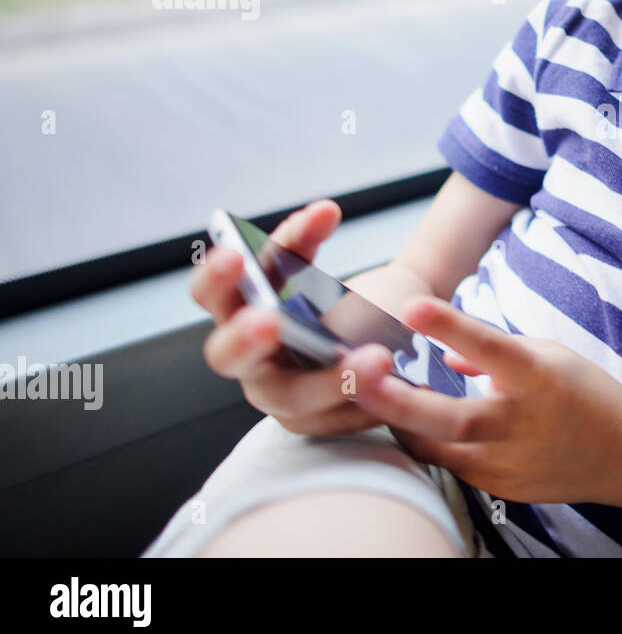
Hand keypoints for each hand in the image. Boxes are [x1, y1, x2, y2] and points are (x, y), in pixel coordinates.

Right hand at [193, 199, 380, 435]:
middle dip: (246, 338)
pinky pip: (340, 414)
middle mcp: (248, 358)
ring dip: (331, 379)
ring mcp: (280, 394)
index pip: (209, 293)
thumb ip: (307, 241)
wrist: (379, 329)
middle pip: (228, 356)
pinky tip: (400, 380)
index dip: (215, 277)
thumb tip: (323, 212)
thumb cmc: (326, 293)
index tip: (235, 254)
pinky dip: (368, 398)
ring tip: (378, 358)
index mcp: (233, 312)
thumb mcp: (311, 266)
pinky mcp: (317, 420)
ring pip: (292, 397)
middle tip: (270, 320)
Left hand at [342, 295, 621, 508]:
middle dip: (395, 399)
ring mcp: (510, 463)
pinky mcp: (500, 487)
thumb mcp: (549, 353)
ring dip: (399, 421)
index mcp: (539, 377)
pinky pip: (450, 464)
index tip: (412, 306)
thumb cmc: (584, 393)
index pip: (490, 347)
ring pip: (436, 447)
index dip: (450, 327)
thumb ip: (492, 351)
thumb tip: (444, 352)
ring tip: (370, 396)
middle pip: (448, 417)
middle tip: (355, 375)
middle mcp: (523, 423)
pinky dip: (427, 442)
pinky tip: (409, 423)